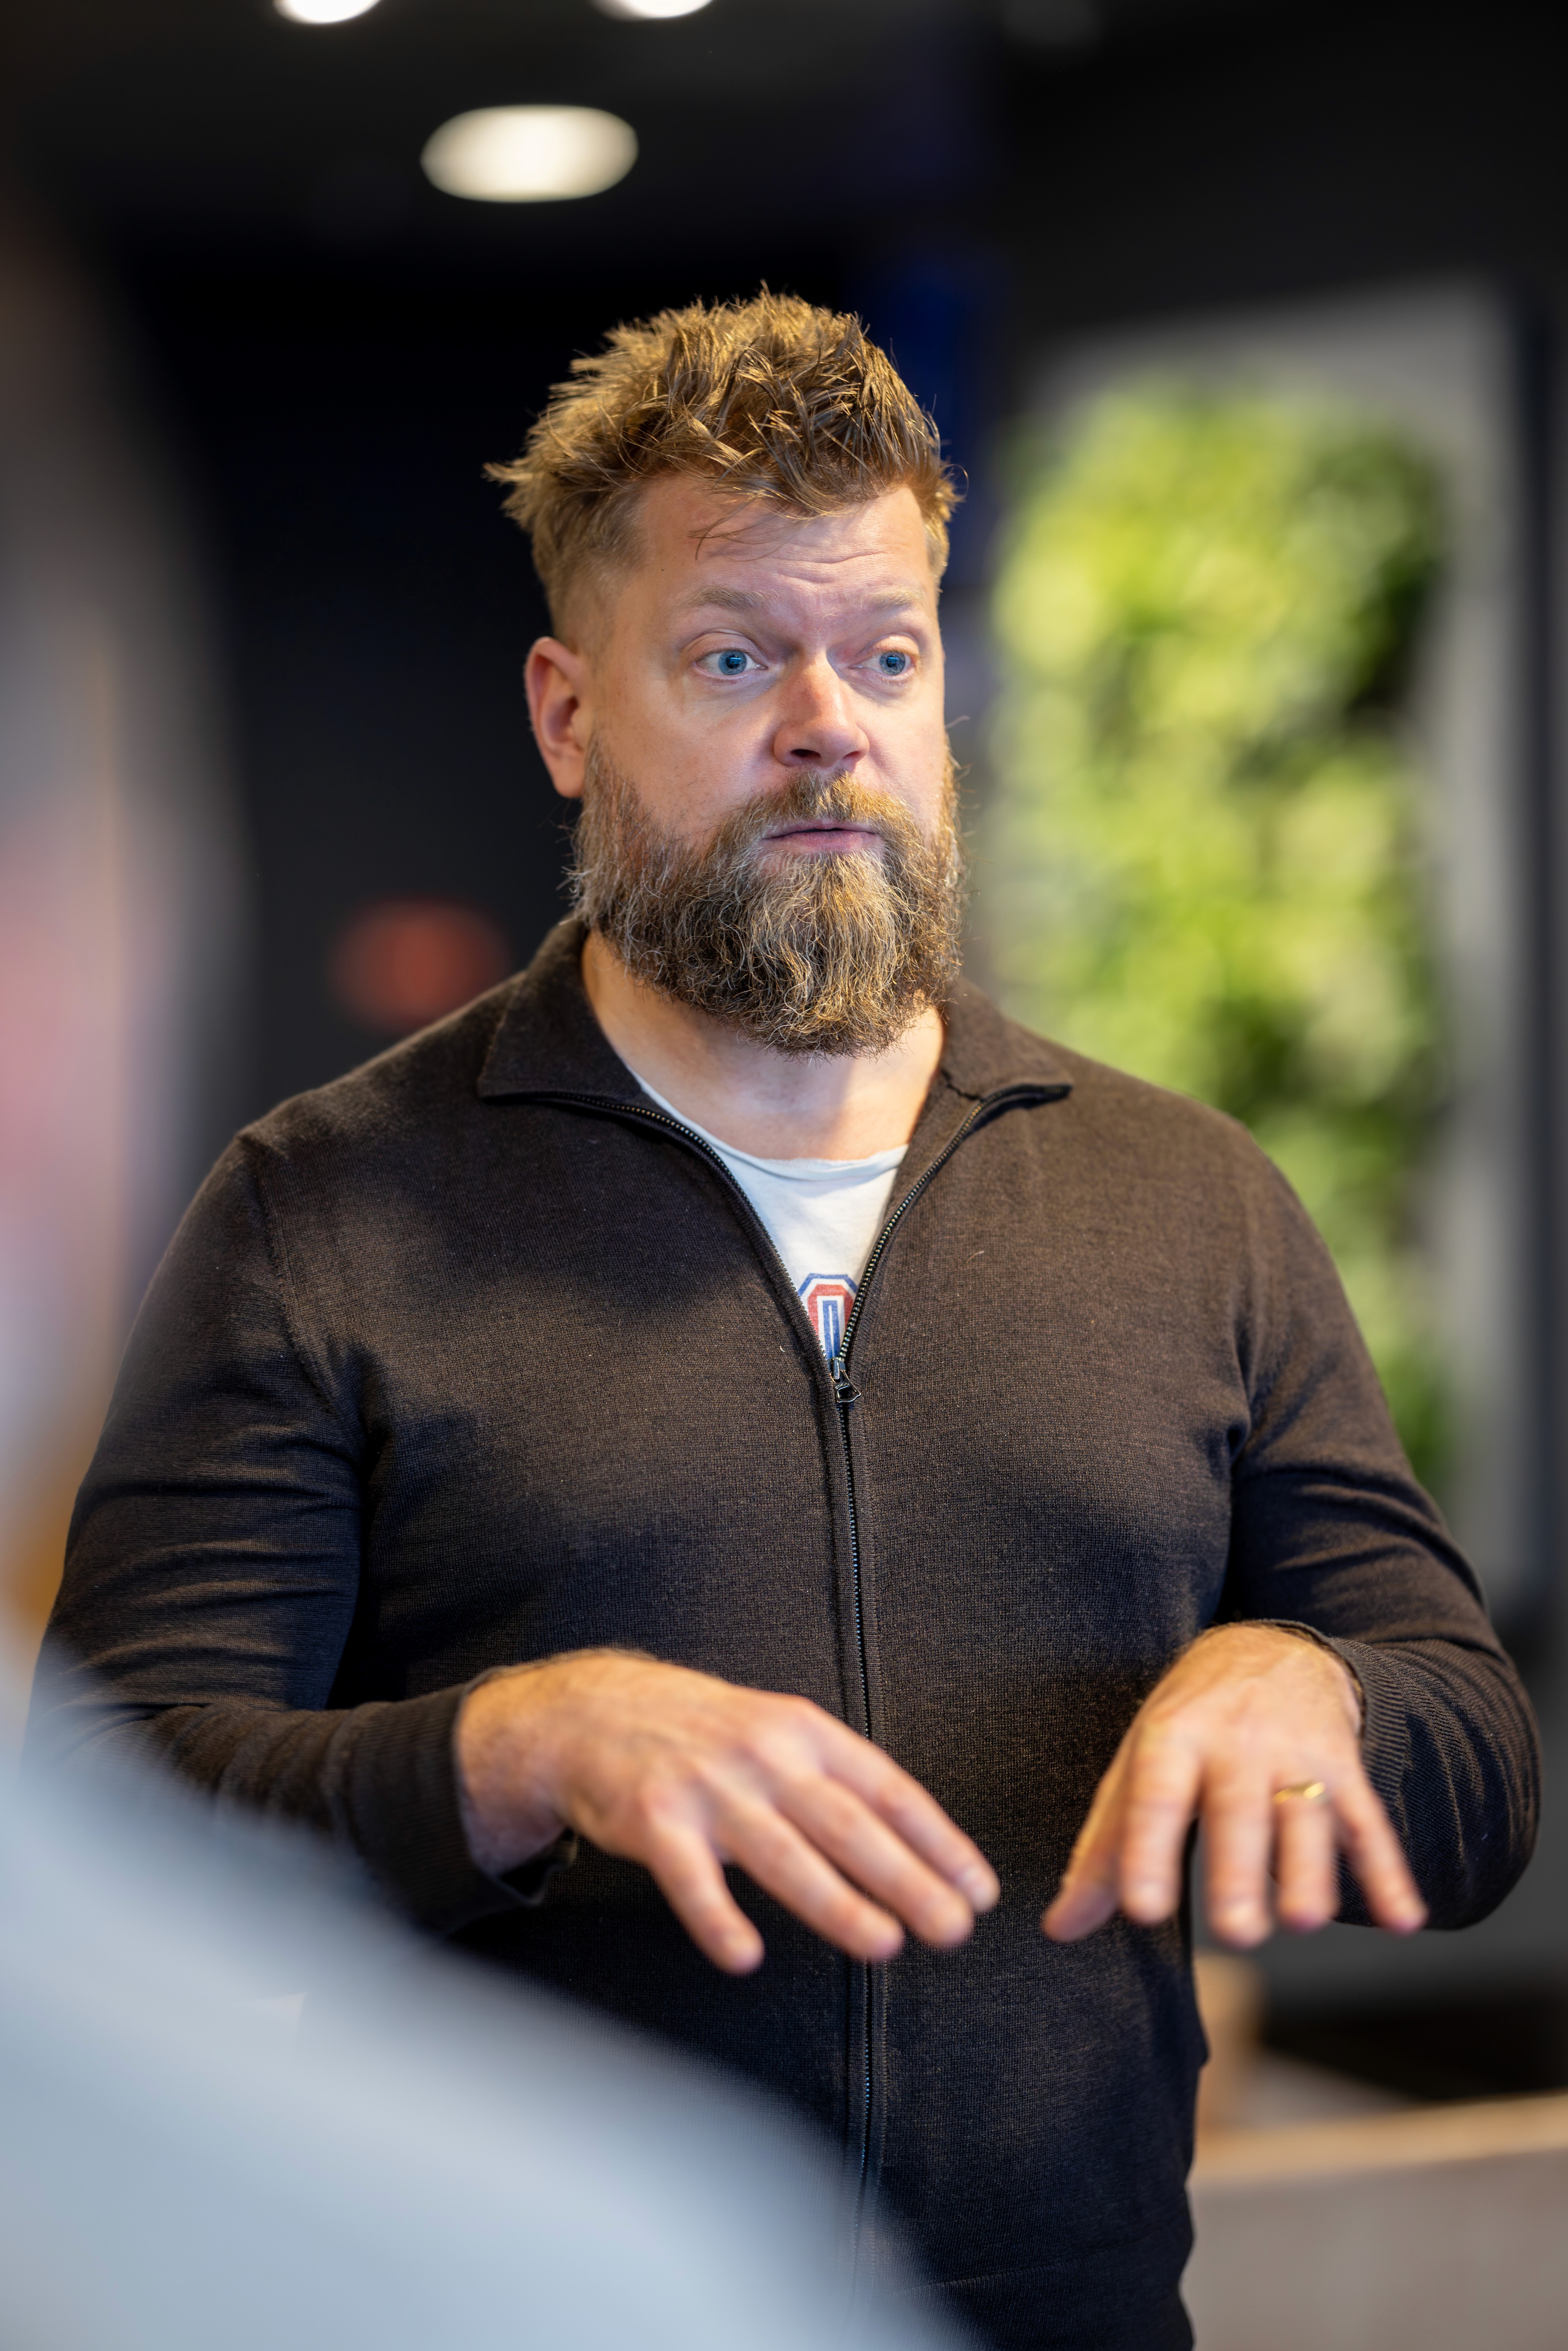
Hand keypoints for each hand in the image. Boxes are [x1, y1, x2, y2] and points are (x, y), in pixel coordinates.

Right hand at [456, 1650, 999, 1974]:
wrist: (593, 1710)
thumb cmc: (703, 1735)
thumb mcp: (776, 1733)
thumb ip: (834, 1782)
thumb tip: (911, 1847)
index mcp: (804, 1733)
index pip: (888, 1789)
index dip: (939, 1840)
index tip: (979, 1889)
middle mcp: (763, 1755)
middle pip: (847, 1824)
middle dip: (907, 1879)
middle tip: (954, 1929)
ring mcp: (709, 1788)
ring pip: (783, 1854)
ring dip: (836, 1903)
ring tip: (884, 1945)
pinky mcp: (653, 1820)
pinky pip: (691, 1878)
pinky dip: (717, 1917)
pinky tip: (745, 1955)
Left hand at [1042, 1625, 1426, 1947]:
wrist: (1270, 1649)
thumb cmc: (1189, 1722)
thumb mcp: (1136, 1765)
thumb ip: (1104, 1850)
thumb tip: (1061, 1927)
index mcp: (1173, 1738)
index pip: (1156, 1797)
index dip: (1147, 1851)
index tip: (1142, 1908)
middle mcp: (1236, 1742)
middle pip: (1237, 1810)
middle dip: (1239, 1871)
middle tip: (1236, 1931)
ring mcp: (1297, 1753)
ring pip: (1306, 1816)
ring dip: (1310, 1870)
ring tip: (1304, 1921)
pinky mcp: (1345, 1769)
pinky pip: (1369, 1823)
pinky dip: (1388, 1872)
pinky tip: (1403, 1918)